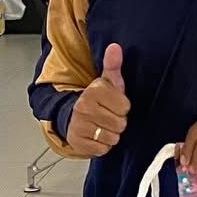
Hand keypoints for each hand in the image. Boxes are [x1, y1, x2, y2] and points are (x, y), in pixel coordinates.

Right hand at [66, 44, 129, 158]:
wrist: (72, 116)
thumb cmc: (96, 99)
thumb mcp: (106, 81)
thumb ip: (112, 65)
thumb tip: (115, 47)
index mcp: (93, 92)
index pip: (125, 106)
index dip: (123, 107)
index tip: (114, 104)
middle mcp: (83, 108)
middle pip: (120, 123)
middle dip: (118, 121)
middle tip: (108, 116)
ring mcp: (79, 126)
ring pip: (112, 137)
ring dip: (111, 134)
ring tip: (102, 125)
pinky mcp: (77, 142)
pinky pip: (102, 148)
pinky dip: (102, 145)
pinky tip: (96, 136)